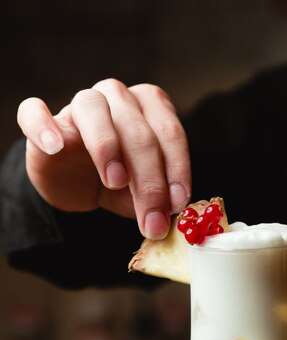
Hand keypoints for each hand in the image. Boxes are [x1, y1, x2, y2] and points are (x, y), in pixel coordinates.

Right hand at [16, 79, 191, 238]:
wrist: (78, 185)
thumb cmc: (121, 183)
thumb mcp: (145, 194)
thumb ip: (161, 199)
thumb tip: (173, 214)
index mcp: (151, 108)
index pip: (170, 132)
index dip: (177, 169)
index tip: (178, 203)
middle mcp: (117, 98)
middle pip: (137, 131)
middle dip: (149, 182)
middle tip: (152, 220)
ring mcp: (78, 105)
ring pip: (92, 109)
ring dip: (106, 145)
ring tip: (116, 181)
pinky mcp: (43, 120)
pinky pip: (35, 111)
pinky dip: (43, 125)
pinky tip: (55, 147)